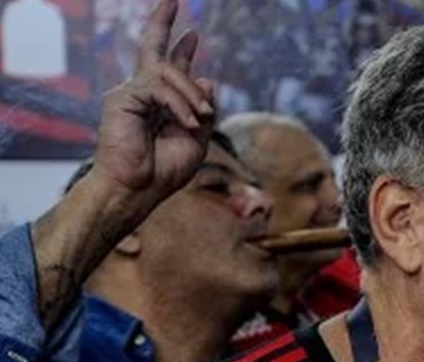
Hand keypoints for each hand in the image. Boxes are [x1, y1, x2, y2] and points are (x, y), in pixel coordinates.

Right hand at [91, 0, 214, 205]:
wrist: (136, 189)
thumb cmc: (163, 172)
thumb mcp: (195, 140)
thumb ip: (203, 111)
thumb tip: (209, 79)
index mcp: (158, 105)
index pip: (169, 70)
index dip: (181, 51)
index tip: (192, 35)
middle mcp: (141, 94)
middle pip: (151, 50)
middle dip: (162, 24)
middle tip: (172, 0)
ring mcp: (129, 93)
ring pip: (168, 73)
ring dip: (192, 95)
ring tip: (200, 118)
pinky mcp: (122, 97)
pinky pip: (160, 88)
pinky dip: (180, 104)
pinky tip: (189, 122)